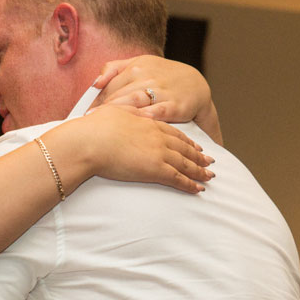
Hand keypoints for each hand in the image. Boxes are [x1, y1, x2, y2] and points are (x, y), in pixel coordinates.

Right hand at [77, 104, 214, 193]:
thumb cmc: (93, 127)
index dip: (185, 139)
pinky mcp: (155, 169)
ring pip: (185, 163)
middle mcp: (157, 137)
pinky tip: (199, 189)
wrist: (89, 141)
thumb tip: (122, 110)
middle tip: (209, 161)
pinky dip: (190, 184)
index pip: (172, 132)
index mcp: (147, 123)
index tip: (195, 144)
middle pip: (184, 147)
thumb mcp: (111, 111)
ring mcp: (158, 153)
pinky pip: (178, 179)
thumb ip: (123, 111)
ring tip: (209, 176)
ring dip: (199, 171)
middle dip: (198, 155)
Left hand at [92, 55, 222, 142]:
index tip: (83, 114)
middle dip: (101, 110)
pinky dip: (143, 118)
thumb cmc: (163, 77)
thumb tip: (95, 82)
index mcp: (136, 66)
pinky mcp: (174, 105)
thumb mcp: (140, 64)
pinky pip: (156, 112)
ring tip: (102, 127)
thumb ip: (115, 69)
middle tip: (87, 124)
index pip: (109, 84)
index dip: (95, 100)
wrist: (196, 85)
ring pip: (133, 102)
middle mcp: (147, 76)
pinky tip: (132, 126)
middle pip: (117, 94)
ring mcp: (161, 90)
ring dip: (116, 114)